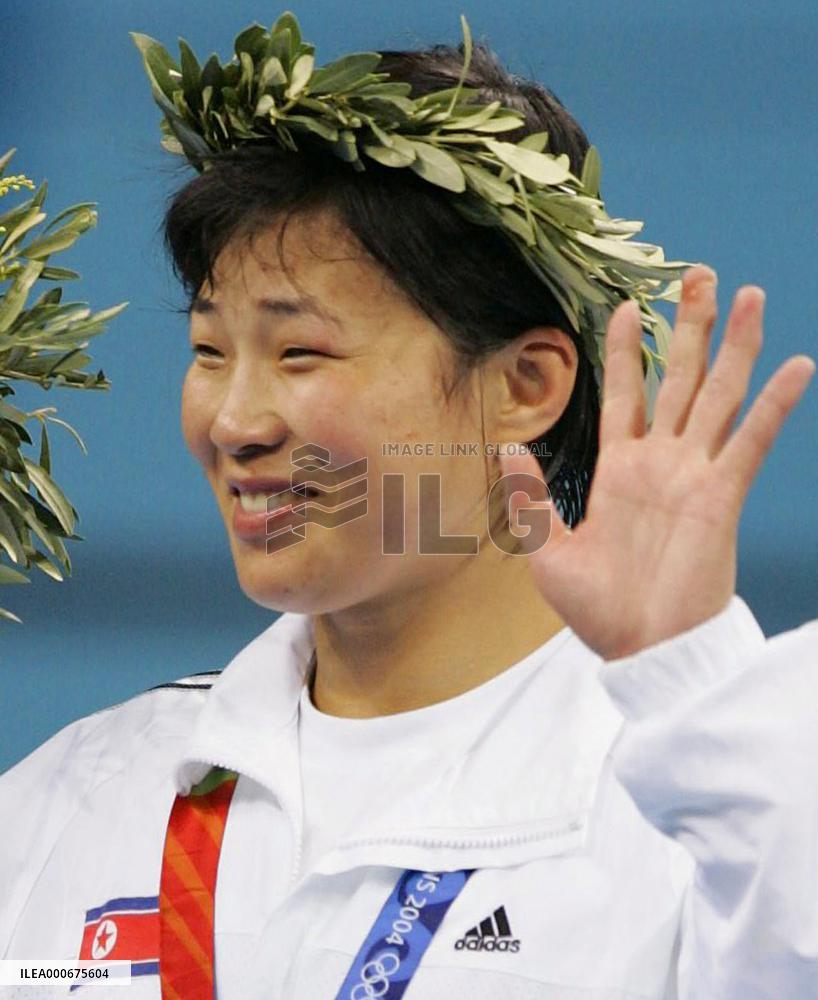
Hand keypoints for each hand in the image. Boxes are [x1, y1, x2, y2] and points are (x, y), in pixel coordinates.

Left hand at [498, 265, 814, 659]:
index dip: (626, 350)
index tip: (623, 306)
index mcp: (619, 469)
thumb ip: (530, 497)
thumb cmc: (597, 608)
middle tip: (697, 275)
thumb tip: (507, 446)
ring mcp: (694, 475)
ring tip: (748, 295)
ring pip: (718, 395)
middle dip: (688, 326)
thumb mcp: (548, 551)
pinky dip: (775, 405)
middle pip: (678, 378)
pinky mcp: (721, 496)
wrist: (643, 650)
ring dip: (735, 346)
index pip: (625, 394)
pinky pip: (751, 443)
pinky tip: (798, 366)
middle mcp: (660, 462)